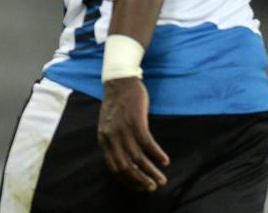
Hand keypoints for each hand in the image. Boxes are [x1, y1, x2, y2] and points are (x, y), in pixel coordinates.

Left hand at [97, 78, 169, 192]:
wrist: (119, 81)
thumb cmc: (117, 105)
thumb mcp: (109, 125)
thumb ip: (114, 142)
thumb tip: (127, 163)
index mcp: (103, 139)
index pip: (114, 168)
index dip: (128, 181)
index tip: (141, 187)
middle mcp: (111, 136)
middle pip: (126, 167)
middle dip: (141, 180)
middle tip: (153, 187)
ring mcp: (122, 128)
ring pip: (138, 158)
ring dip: (151, 171)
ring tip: (162, 179)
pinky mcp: (135, 120)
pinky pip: (147, 143)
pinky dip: (157, 154)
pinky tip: (165, 160)